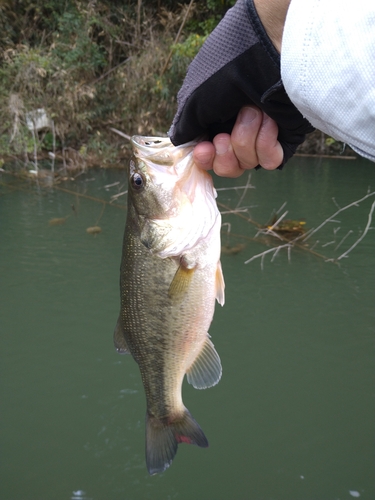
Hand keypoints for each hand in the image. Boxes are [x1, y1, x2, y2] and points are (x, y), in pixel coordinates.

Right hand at [169, 0, 313, 167]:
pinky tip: (268, 121)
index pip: (208, 156)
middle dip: (224, 155)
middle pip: (227, 167)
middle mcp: (236, 129)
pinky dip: (266, 143)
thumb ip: (185, 129)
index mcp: (213, 121)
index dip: (205, 159)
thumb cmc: (225, 73)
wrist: (268, 54)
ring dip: (245, 138)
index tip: (204, 149)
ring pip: (247, 163)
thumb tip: (182, 146)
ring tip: (252, 111)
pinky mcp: (283, 138)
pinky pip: (270, 160)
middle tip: (225, 136)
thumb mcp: (193, 100)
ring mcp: (261, 135)